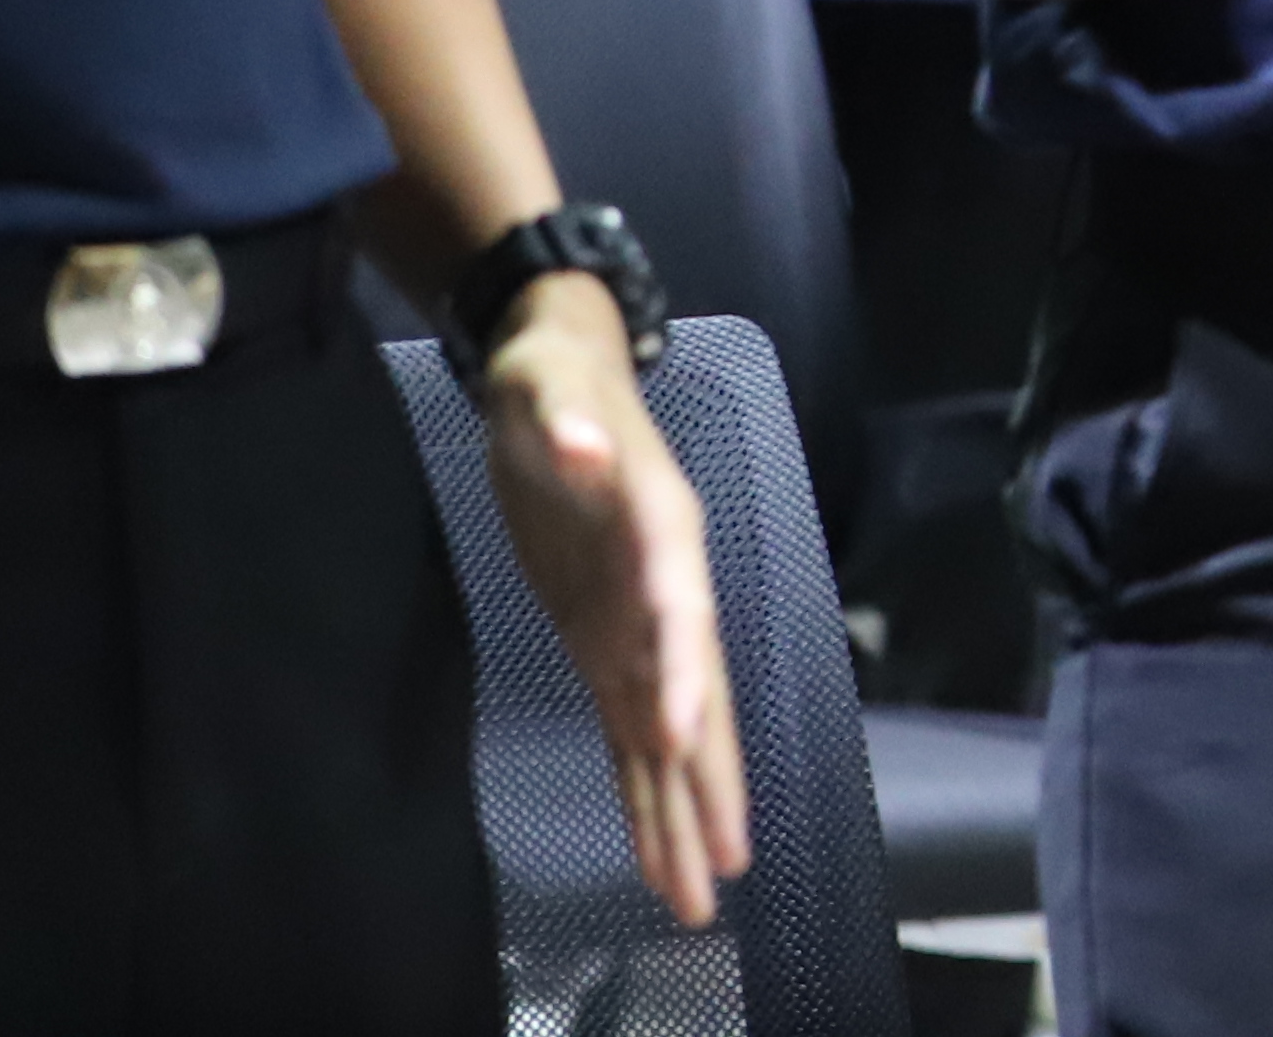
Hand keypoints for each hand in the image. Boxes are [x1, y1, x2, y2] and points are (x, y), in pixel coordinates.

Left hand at [477, 279, 747, 930]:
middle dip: (710, 779)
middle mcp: (667, 586)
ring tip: (704, 894)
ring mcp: (642, 623)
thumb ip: (567, 418)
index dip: (682, 669)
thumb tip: (579, 442)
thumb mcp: (547, 386)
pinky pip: (632, 732)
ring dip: (686, 809)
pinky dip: (645, 793)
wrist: (561, 378)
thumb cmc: (552, 379)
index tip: (677, 738)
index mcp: (660, 523)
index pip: (679, 604)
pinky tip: (660, 850)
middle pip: (700, 693)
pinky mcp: (609, 645)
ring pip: (671, 732)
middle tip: (725, 861)